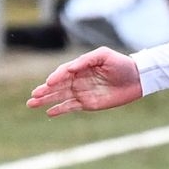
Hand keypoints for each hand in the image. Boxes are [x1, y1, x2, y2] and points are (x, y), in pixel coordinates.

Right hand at [27, 47, 142, 115]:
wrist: (137, 79)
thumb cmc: (121, 64)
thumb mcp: (104, 56)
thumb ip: (85, 61)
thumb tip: (69, 69)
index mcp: (80, 67)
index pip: (63, 72)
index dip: (56, 77)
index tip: (49, 83)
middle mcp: (78, 79)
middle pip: (57, 86)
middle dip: (44, 91)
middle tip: (32, 96)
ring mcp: (82, 92)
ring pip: (60, 97)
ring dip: (46, 100)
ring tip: (32, 103)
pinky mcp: (88, 103)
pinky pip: (70, 107)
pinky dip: (60, 110)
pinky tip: (49, 112)